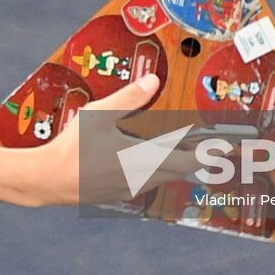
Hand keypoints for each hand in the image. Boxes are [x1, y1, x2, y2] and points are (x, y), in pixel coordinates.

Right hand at [22, 74, 198, 206]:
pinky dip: (157, 170)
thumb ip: (128, 98)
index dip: (210, 153)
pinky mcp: (116, 193)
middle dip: (197, 157)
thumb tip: (153, 80)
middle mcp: (140, 178)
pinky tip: (148, 160)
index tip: (228, 148)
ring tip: (184, 150)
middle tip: (212, 148)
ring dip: (176, 164)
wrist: (46, 180)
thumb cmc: (71, 148)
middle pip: (179, 170)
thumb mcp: (99, 115)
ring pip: (163, 177)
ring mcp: (128, 188)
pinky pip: (146, 182)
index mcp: (141, 159)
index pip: (187, 159)